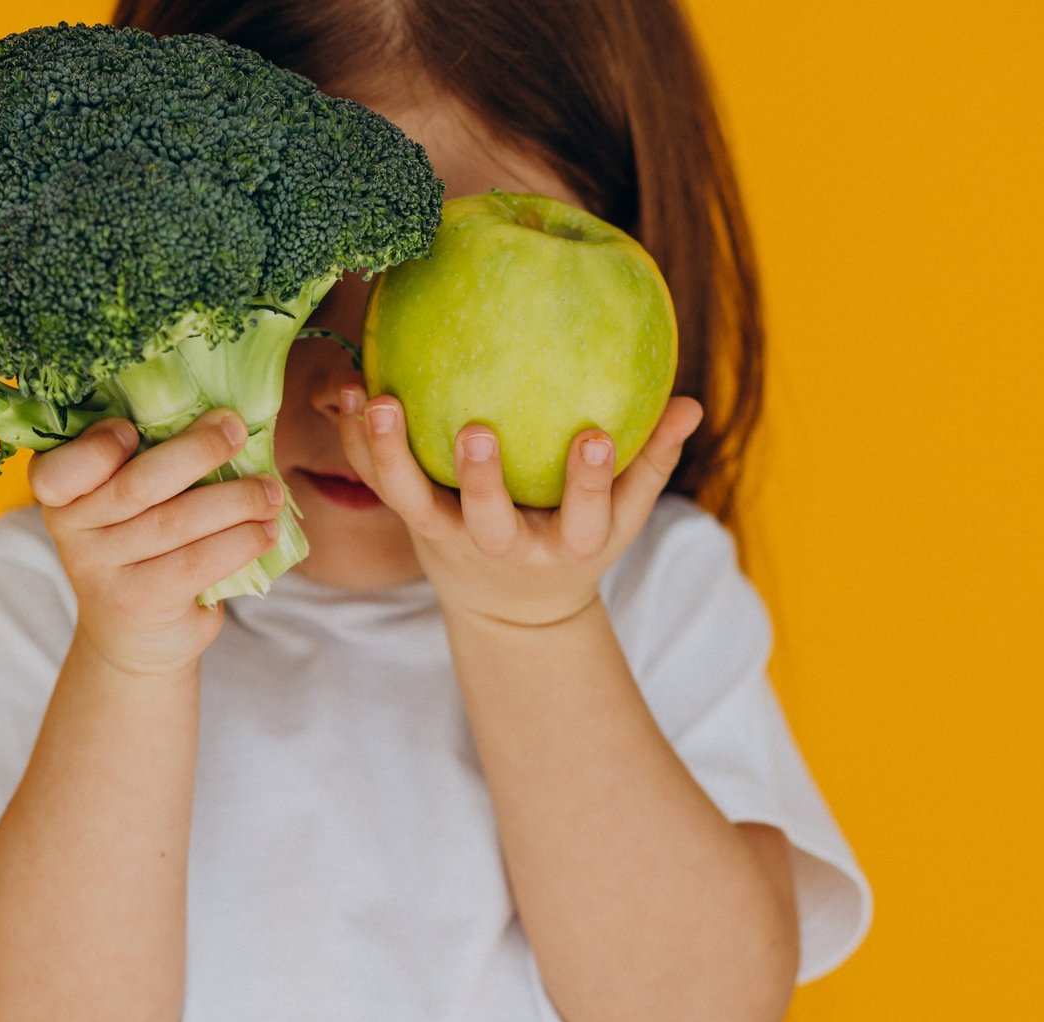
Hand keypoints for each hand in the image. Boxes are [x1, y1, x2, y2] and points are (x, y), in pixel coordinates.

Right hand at [29, 410, 285, 675]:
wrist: (131, 639)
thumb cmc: (138, 552)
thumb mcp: (123, 508)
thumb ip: (145, 466)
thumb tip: (221, 422)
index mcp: (61, 497)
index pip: (57, 471)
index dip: (95, 447)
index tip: (132, 429)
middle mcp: (74, 534)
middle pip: (138, 485)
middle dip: (196, 451)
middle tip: (236, 430)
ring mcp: (105, 573)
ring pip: (177, 521)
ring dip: (235, 500)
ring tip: (270, 493)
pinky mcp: (142, 602)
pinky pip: (198, 561)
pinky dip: (240, 541)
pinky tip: (265, 532)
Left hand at [337, 387, 703, 625]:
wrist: (508, 608)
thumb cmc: (572, 540)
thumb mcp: (620, 517)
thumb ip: (653, 459)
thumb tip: (692, 403)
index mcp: (565, 545)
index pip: (587, 518)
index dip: (593, 483)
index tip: (597, 439)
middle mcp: (504, 546)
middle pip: (488, 522)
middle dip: (483, 480)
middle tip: (475, 430)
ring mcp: (450, 537)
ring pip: (413, 504)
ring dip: (391, 456)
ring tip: (378, 401)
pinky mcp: (411, 522)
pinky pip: (378, 482)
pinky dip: (359, 442)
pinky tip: (350, 390)